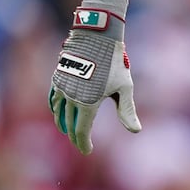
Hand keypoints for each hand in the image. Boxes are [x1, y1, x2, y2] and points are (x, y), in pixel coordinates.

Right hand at [49, 8, 140, 153]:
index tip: (87, 151)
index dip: (83, 143)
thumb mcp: (124, 87)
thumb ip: (127, 110)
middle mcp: (71, 98)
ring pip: (59, 112)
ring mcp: (62, 88)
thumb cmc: (114, 63)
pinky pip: (53, 99)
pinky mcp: (57, 78)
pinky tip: (59, 113)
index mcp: (88, 103)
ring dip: (63, 124)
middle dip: (75, 137)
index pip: (81, 131)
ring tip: (68, 131)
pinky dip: (55, 109)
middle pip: (69, 124)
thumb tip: (136, 131)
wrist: (97, 38)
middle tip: (80, 144)